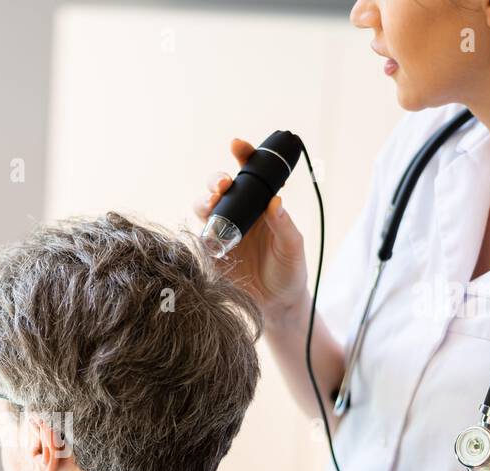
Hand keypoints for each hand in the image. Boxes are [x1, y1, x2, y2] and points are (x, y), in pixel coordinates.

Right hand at [192, 137, 308, 317]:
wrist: (277, 305)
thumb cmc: (289, 272)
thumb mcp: (293, 247)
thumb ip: (284, 225)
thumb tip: (275, 202)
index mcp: (260, 206)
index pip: (250, 175)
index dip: (243, 156)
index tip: (237, 145)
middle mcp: (239, 215)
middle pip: (219, 189)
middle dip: (216, 181)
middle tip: (223, 185)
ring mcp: (222, 233)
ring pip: (204, 208)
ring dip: (205, 202)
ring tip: (212, 206)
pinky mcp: (210, 254)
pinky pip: (197, 238)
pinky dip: (196, 233)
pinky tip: (204, 234)